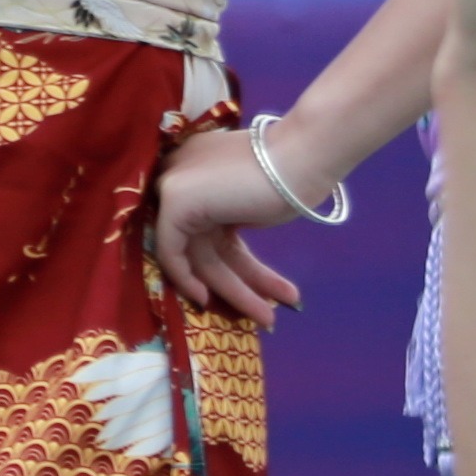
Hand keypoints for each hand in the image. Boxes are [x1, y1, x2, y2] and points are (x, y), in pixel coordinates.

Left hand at [145, 123, 312, 323]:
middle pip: (207, 245)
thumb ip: (233, 218)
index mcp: (200, 172)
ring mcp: (174, 185)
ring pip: (198, 254)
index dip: (230, 266)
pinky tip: (210, 300)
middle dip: (240, 283)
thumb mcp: (255, 203)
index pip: (206, 229)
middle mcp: (183, 176)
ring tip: (268, 319)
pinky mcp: (173, 199)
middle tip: (270, 311)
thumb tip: (228, 252)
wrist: (304, 156)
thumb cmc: (293, 176)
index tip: (256, 290)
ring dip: (236, 290)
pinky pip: (171, 251)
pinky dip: (188, 279)